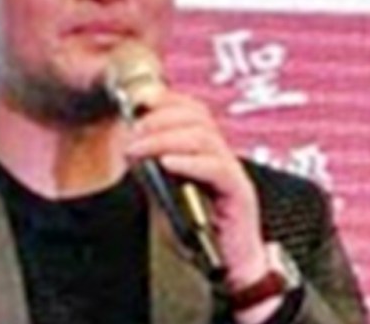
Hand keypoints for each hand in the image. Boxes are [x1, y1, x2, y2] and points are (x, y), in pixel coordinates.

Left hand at [124, 90, 271, 291]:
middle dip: (160, 118)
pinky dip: (190, 162)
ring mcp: (232, 174)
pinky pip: (218, 169)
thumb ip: (152, 172)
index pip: (192, 111)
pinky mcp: (240, 194)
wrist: (228, 268)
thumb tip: (129, 148)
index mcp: (205, 152)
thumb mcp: (165, 195)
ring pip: (204, 138)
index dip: (167, 100)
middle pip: (198, 118)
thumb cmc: (198, 233)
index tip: (139, 101)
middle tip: (133, 133)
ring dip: (166, 138)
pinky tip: (167, 162)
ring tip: (140, 148)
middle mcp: (221, 157)